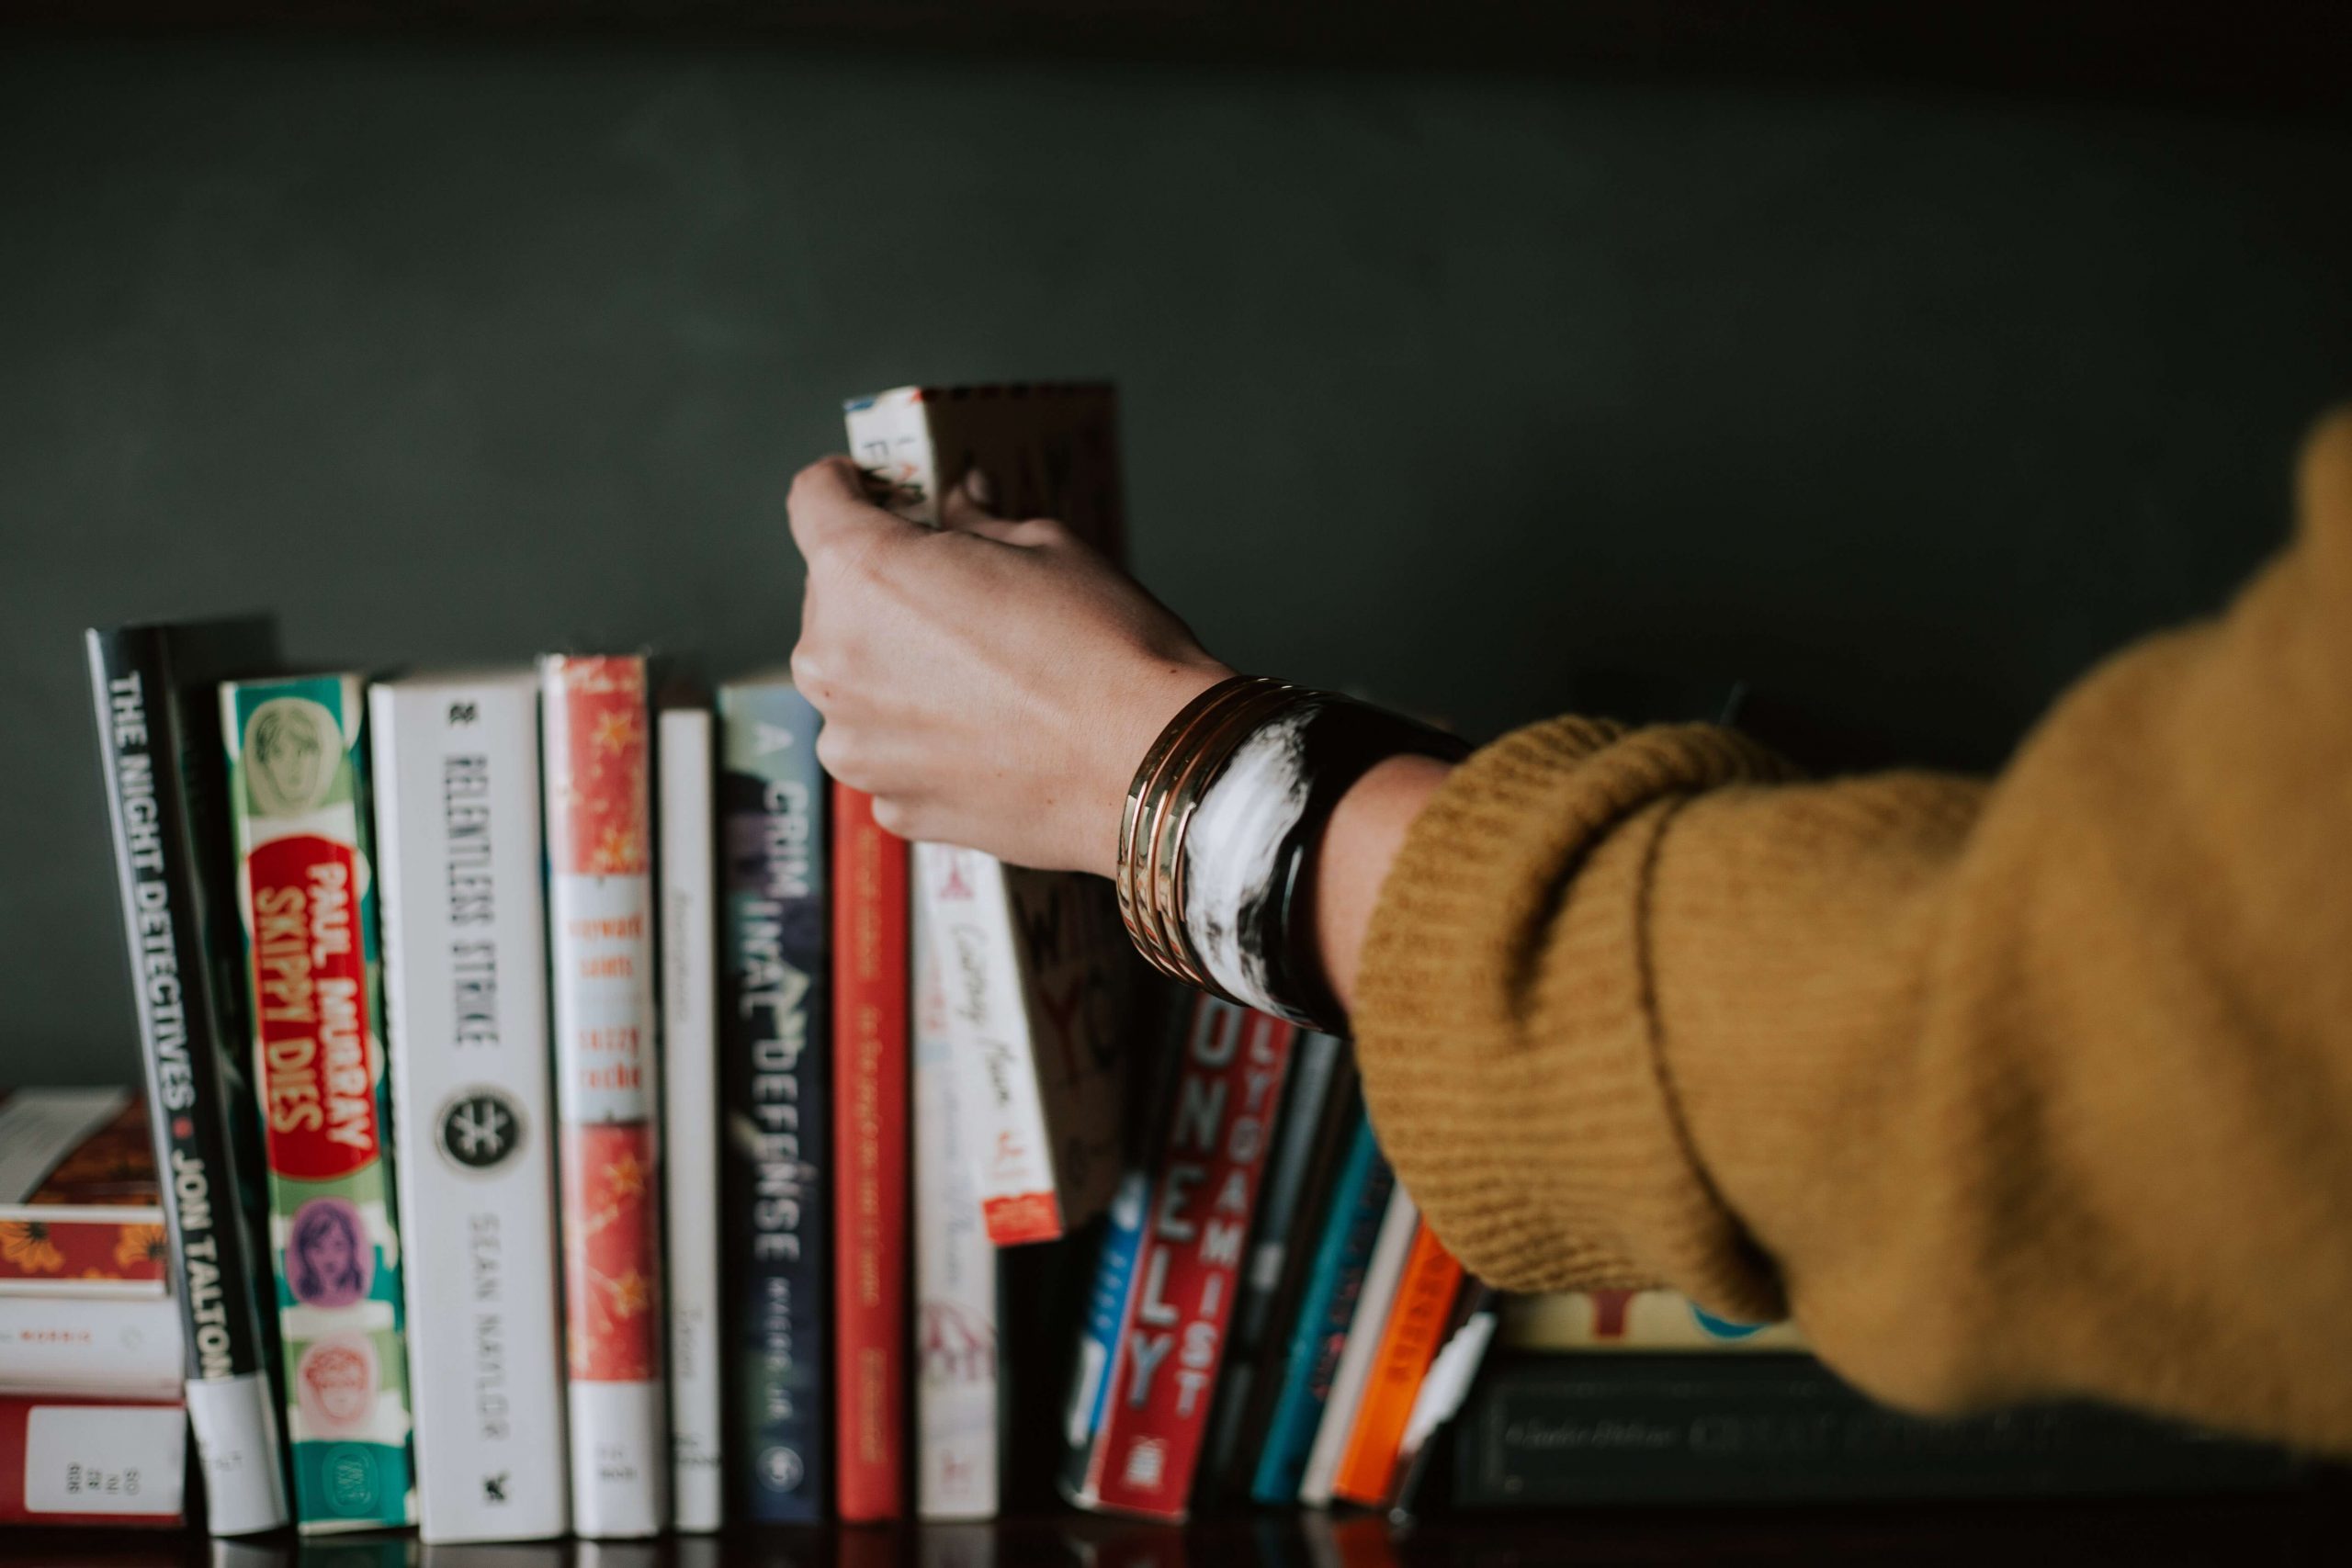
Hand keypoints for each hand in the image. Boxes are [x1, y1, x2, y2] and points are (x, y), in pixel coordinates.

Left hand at [787, 456, 1232, 875]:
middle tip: (958, 595)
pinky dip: (922, 738)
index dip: (843, 484)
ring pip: (856, 683)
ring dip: (897, 670)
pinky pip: (889, 751)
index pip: (813, 500)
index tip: (867, 489)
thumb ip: (978, 524)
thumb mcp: (1046, 546)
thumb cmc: (1104, 649)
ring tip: (983, 679)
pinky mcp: (890, 804)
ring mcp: (855, 744)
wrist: (1150, 767)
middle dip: (884, 588)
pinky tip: (990, 735)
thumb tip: (960, 504)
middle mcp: (833, 660)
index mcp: (863, 573)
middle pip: (834, 599)